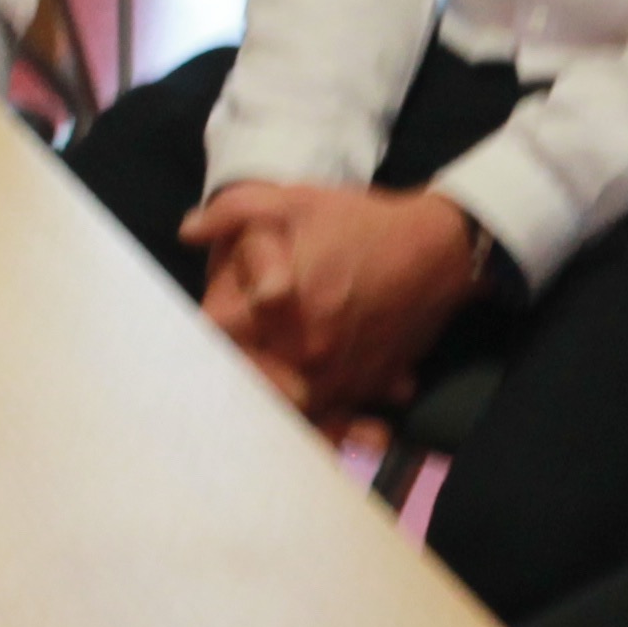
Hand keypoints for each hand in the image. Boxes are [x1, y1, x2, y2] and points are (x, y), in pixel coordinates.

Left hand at [180, 182, 484, 426]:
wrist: (438, 249)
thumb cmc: (360, 224)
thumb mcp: (293, 201)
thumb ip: (234, 213)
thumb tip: (189, 231)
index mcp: (275, 313)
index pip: (217, 347)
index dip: (196, 351)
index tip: (189, 350)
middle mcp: (305, 354)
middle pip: (251, 392)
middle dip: (232, 390)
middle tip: (216, 390)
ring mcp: (340, 377)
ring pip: (293, 415)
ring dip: (276, 414)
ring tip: (258, 413)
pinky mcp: (368, 388)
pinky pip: (337, 420)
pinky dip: (323, 424)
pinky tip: (315, 418)